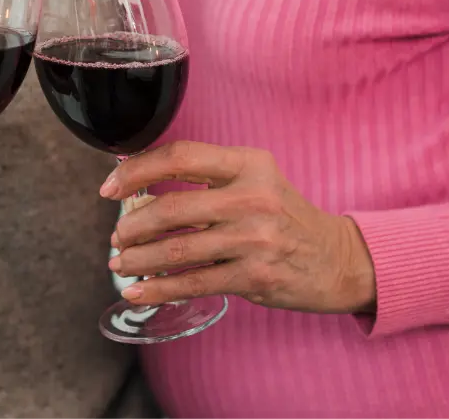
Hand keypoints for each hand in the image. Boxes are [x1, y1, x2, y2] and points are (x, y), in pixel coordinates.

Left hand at [102, 142, 375, 313]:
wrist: (337, 259)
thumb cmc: (283, 217)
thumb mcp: (254, 181)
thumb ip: (205, 179)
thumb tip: (136, 188)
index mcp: (248, 164)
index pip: (179, 157)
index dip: (137, 170)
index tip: (110, 187)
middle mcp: (252, 198)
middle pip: (170, 209)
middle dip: (132, 226)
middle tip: (117, 236)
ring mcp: (255, 239)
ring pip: (176, 251)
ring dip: (138, 260)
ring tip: (120, 263)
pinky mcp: (254, 277)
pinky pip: (193, 283)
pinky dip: (158, 290)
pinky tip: (137, 292)